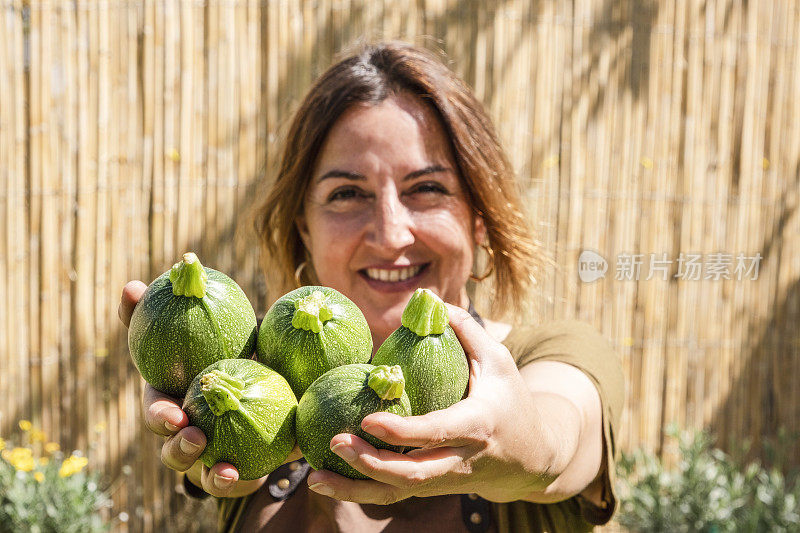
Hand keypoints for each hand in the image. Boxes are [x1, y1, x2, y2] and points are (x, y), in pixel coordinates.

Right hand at [119, 281, 300, 497]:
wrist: (280, 386)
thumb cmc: (236, 354)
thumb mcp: (216, 331)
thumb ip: (174, 312)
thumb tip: (130, 285)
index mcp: (178, 401)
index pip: (157, 410)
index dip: (159, 415)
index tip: (172, 414)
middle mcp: (187, 433)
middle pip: (169, 449)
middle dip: (175, 447)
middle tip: (193, 434)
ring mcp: (209, 457)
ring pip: (195, 474)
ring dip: (205, 472)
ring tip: (220, 467)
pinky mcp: (237, 471)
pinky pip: (230, 483)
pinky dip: (232, 481)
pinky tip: (242, 473)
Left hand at [306, 304, 571, 504]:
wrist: (531, 459)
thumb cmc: (512, 401)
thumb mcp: (500, 362)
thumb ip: (468, 331)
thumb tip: (430, 299)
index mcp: (477, 426)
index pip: (437, 432)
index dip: (403, 432)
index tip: (368, 421)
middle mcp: (459, 460)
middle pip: (412, 474)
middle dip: (370, 464)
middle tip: (334, 441)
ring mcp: (444, 480)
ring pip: (398, 492)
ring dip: (355, 489)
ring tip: (314, 477)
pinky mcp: (431, 487)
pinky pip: (393, 494)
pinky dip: (359, 491)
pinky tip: (327, 481)